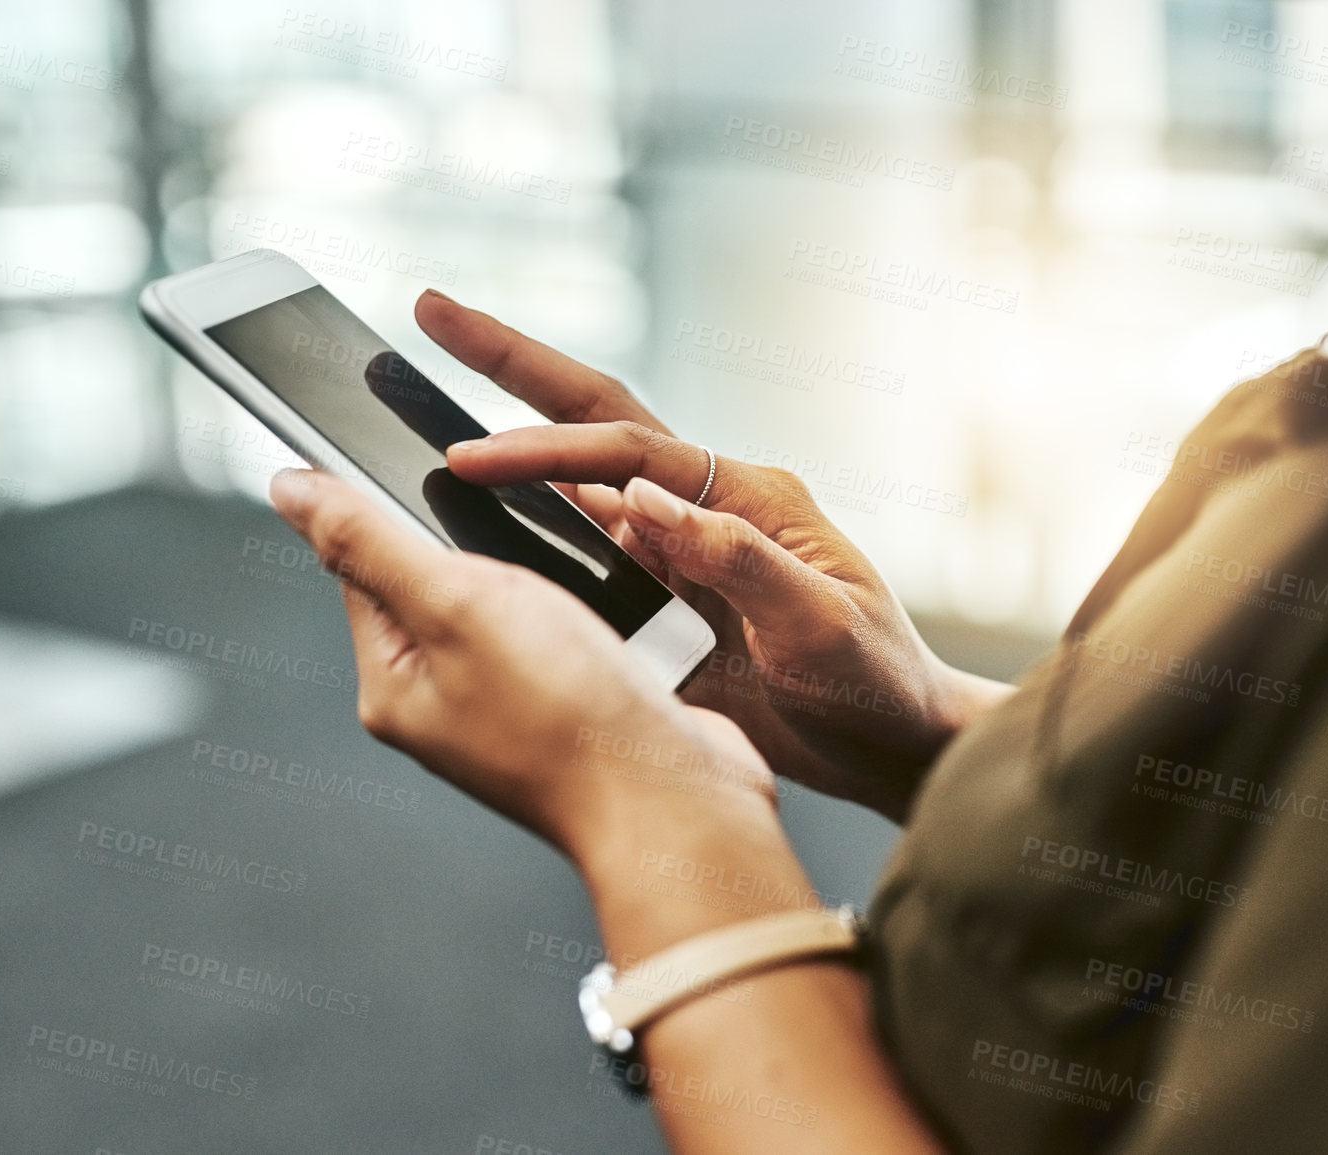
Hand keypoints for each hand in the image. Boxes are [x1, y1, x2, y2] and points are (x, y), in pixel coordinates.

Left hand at [266, 467, 784, 873]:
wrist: (674, 798)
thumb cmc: (568, 716)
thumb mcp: (455, 603)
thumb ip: (370, 541)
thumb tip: (289, 489)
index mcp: (393, 686)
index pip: (365, 567)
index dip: (401, 511)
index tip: (446, 480)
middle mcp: (445, 703)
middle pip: (446, 580)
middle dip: (492, 548)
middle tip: (530, 560)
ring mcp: (512, 710)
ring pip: (518, 603)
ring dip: (552, 578)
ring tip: (580, 600)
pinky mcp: (574, 707)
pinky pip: (572, 633)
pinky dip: (595, 612)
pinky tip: (616, 623)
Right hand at [415, 290, 1009, 821]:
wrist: (894, 744)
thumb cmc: (877, 680)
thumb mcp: (819, 622)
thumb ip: (736, 558)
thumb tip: (641, 501)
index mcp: (750, 497)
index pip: (630, 453)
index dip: (547, 449)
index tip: (474, 457)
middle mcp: (708, 509)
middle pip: (597, 422)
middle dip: (515, 365)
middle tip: (438, 313)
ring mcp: (683, 550)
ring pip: (581, 482)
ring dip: (515, 442)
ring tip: (433, 409)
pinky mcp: (667, 599)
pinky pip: (587, 550)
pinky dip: (533, 523)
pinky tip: (481, 515)